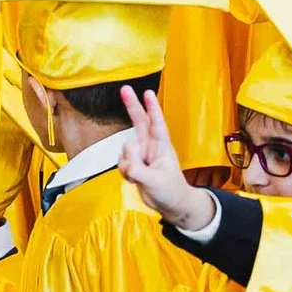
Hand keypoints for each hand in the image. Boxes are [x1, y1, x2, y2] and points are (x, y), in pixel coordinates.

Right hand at [117, 87, 214, 228]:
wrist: (170, 204)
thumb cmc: (171, 190)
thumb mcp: (156, 181)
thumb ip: (139, 170)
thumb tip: (126, 162)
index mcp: (162, 145)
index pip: (156, 123)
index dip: (152, 108)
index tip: (147, 92)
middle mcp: (150, 146)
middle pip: (139, 121)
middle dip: (132, 105)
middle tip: (124, 88)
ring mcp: (140, 154)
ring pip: (124, 150)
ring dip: (128, 164)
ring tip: (140, 176)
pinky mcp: (132, 163)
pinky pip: (120, 163)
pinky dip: (125, 172)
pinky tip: (134, 179)